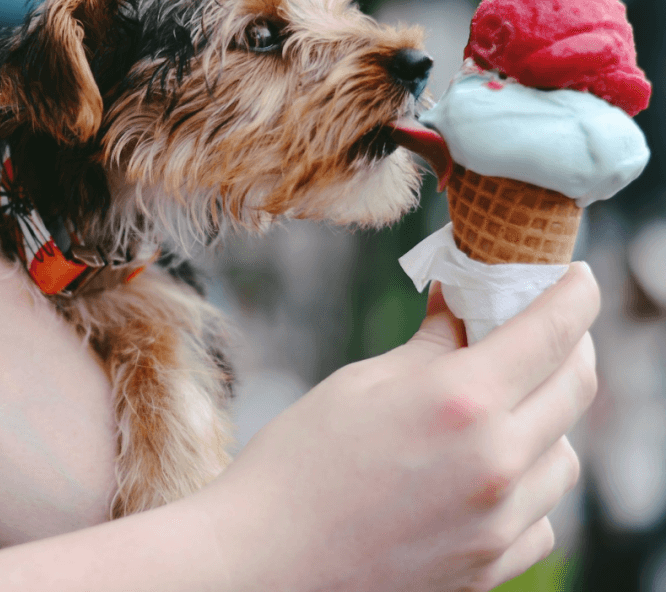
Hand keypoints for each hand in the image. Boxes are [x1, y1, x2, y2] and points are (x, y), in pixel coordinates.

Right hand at [196, 265, 598, 591]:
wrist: (265, 560)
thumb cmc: (298, 463)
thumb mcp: (360, 384)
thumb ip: (430, 345)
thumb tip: (462, 304)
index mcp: (461, 401)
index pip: (552, 331)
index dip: (574, 293)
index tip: (576, 278)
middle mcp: (496, 462)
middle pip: (576, 388)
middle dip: (568, 348)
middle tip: (541, 332)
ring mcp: (499, 522)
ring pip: (564, 457)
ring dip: (546, 422)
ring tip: (500, 411)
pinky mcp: (489, 566)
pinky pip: (541, 517)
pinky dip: (525, 488)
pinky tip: (482, 475)